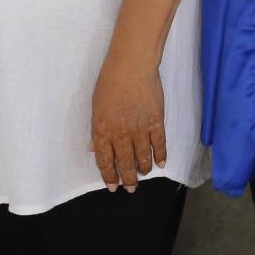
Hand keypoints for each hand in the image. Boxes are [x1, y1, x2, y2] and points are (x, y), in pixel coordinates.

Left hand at [91, 54, 165, 192]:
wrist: (131, 67)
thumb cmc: (109, 83)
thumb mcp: (96, 107)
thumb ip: (96, 130)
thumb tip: (93, 148)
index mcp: (103, 132)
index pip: (106, 162)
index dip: (109, 177)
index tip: (112, 186)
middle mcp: (121, 136)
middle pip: (125, 164)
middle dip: (128, 180)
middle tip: (130, 188)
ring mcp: (140, 130)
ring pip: (143, 158)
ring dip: (143, 169)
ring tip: (143, 174)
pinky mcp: (156, 123)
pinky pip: (159, 145)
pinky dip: (161, 156)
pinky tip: (161, 163)